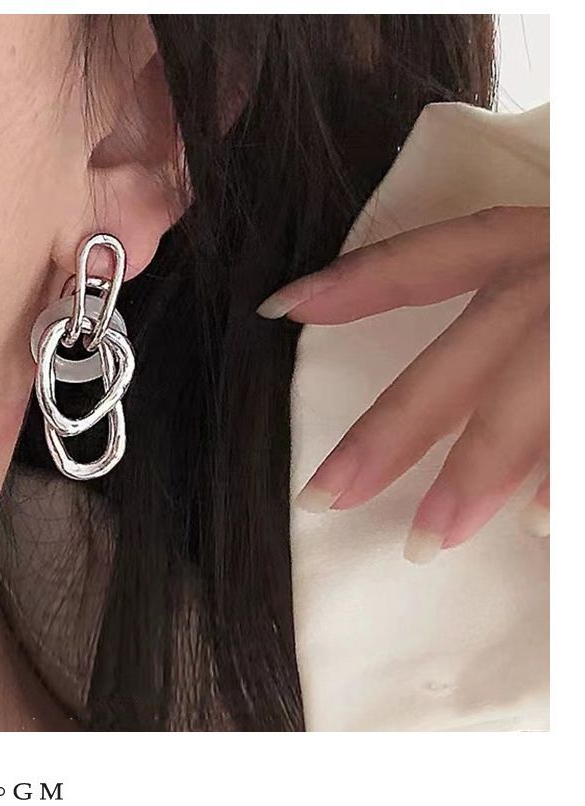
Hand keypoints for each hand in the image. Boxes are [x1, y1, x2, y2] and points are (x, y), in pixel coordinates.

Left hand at [258, 206, 548, 563]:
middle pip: (466, 356)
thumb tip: (432, 383)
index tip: (282, 308)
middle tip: (324, 495)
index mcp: (543, 235)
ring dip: (483, 471)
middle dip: (393, 431)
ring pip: (537, 394)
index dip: (356, 281)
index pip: (431, 255)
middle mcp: (568, 268)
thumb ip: (509, 307)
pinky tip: (546, 529)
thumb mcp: (555, 265)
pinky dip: (567, 469)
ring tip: (427, 538)